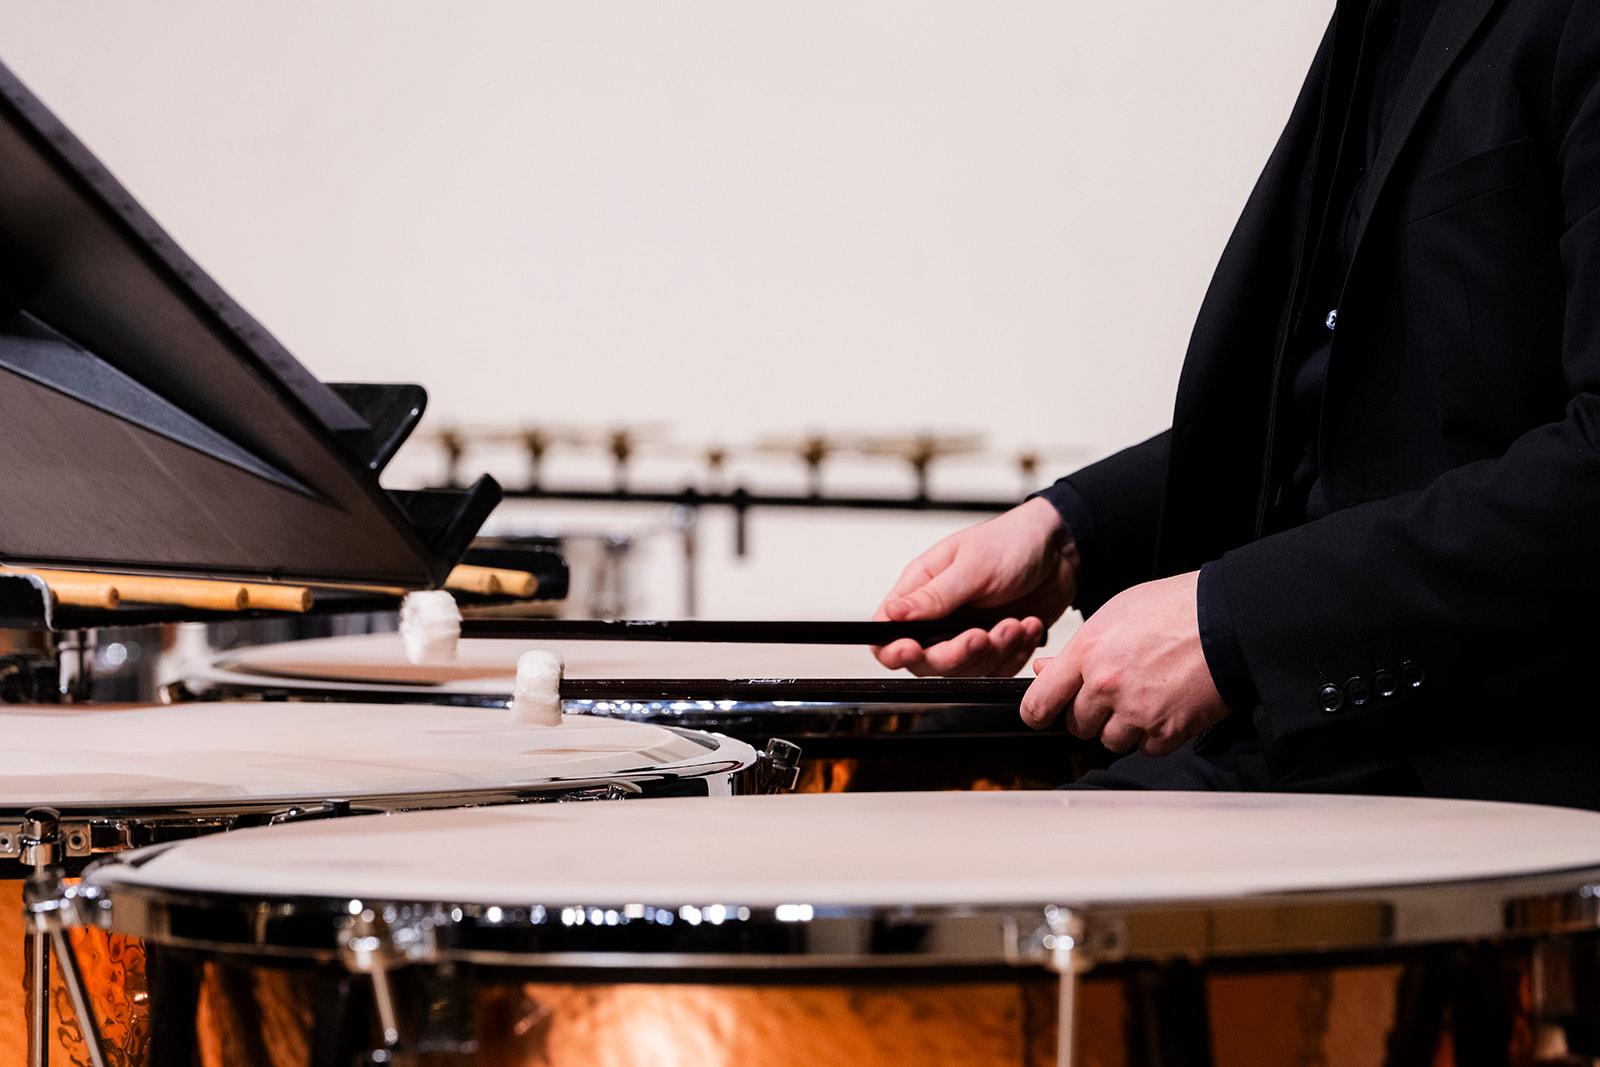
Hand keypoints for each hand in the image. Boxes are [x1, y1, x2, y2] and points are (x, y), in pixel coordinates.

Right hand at [873, 497, 1076, 676]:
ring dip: (993, 653)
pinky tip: (1028, 627)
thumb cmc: (1012, 542)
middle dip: (955, 654)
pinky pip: (995, 669)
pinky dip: (1014, 654)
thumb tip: (891, 614)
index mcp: (920, 589)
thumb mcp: (972, 565)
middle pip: (925, 661)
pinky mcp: (995, 647)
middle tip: (982, 636)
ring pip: (963, 670)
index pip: (885, 631)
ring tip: (1015, 624)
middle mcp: (938, 617)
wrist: (1061, 549)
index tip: (914, 649)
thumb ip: (933, 595)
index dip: (894, 649)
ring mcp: (966, 633)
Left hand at [1021, 571, 1229, 756]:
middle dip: (1091, 714)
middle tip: (1114, 692)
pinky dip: (1152, 736)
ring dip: (1122, 727)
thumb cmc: (1176, 608)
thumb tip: (1046, 669)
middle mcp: (1107, 685)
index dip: (1037, 712)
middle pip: (1076, 725)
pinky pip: (1145, 749)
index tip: (1042, 714)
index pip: (1039, 702)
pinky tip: (1164, 707)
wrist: (1229, 620)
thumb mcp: (1114, 614)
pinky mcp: (1167, 730)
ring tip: (1144, 696)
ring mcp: (1137, 711)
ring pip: (1109, 741)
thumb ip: (1078, 648)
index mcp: (1088, 652)